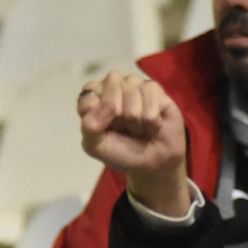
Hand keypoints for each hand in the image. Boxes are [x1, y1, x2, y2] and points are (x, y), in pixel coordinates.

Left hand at [77, 71, 190, 217]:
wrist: (152, 165)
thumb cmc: (122, 154)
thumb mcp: (96, 147)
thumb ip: (89, 127)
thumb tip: (104, 108)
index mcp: (96, 101)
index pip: (89, 90)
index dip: (95, 108)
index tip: (102, 126)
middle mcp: (115, 90)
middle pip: (110, 82)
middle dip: (117, 111)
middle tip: (125, 128)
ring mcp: (136, 89)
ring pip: (130, 86)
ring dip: (134, 115)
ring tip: (139, 128)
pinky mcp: (158, 92)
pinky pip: (150, 92)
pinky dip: (149, 114)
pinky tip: (151, 124)